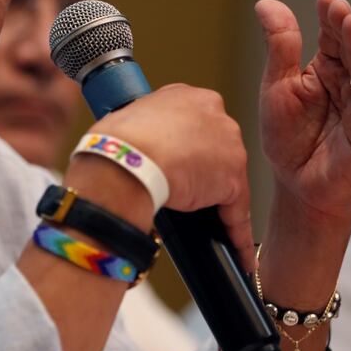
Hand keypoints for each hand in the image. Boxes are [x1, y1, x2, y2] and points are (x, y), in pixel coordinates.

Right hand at [78, 84, 255, 267]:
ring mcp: (228, 144)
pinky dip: (236, 236)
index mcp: (185, 94)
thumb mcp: (127, 123)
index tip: (177, 164)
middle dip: (205, 171)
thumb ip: (144, 132)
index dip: (186, 146)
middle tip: (185, 195)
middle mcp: (213, 110)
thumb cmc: (112, 143)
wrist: (124, 160)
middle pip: (216, 148)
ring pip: (227, 180)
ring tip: (210, 229)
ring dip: (218, 204)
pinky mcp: (233, 179)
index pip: (195, 124)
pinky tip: (238, 255)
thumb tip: (136, 152)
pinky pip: (237, 213)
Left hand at [255, 0, 350, 221]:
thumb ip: (279, 47)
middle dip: (348, 29)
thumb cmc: (287, 136)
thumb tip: (266, 2)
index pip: (331, 38)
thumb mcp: (277, 87)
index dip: (330, 18)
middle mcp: (348, 84)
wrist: (294, 185)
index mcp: (325, 70)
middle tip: (341, 8)